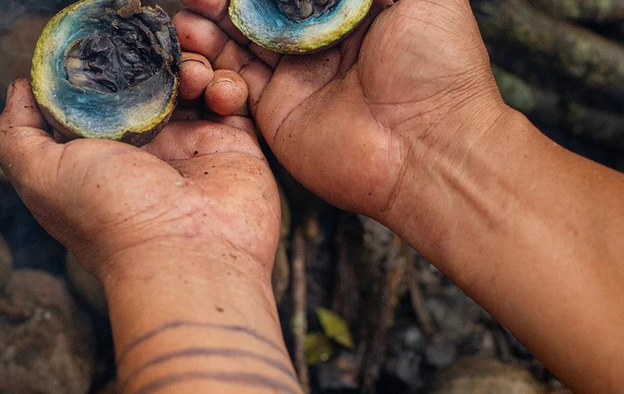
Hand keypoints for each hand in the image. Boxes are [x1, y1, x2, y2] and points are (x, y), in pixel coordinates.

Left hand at [0, 58, 279, 282]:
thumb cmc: (113, 218)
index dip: (106, 63)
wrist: (190, 258)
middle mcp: (148, 149)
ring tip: (190, 73)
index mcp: (102, 152)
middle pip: (150, 81)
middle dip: (153, 58)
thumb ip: (17, 132)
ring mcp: (193, 147)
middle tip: (158, 47)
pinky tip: (214, 92)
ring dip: (191, 65)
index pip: (103, 92)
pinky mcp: (234, 147)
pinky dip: (225, 85)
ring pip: (192, 83)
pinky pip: (232, 99)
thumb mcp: (40, 175)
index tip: (112, 42)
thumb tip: (20, 88)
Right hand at [173, 0, 505, 220]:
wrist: (430, 148)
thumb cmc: (437, 64)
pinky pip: (235, 83)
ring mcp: (297, 79)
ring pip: (239, 43)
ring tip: (186, 13)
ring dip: (209, 25)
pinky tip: (195, 46)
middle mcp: (320, 44)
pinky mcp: (278, 113)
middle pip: (260, 12)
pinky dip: (212, 65)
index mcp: (352, 12)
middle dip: (226, 0)